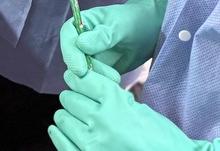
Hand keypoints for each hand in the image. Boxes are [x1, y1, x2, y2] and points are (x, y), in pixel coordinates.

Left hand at [49, 68, 208, 150]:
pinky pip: (61, 141)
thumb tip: (87, 84)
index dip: (78, 77)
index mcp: (115, 101)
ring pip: (62, 118)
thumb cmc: (160, 138)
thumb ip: (113, 97)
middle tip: (81, 101)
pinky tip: (60, 130)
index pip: (82, 79)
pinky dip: (59, 134)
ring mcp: (91, 143)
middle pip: (69, 98)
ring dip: (67, 116)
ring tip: (76, 118)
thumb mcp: (139, 107)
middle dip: (74, 97)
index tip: (77, 78)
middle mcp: (100, 120)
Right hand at [60, 0, 171, 79]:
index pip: (68, 36)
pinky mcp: (98, 69)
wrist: (151, 31)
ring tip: (116, 79)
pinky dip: (101, 83)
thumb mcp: (120, 26)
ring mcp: (89, 55)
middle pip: (73, 57)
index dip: (71, 53)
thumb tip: (80, 44)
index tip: (80, 69)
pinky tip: (115, 84)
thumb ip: (102, 35)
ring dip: (96, 78)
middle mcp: (82, 39)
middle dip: (87, 69)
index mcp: (82, 22)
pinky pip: (93, 79)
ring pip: (82, 71)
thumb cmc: (134, 21)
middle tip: (109, 76)